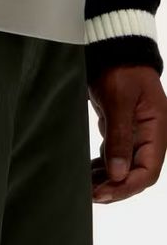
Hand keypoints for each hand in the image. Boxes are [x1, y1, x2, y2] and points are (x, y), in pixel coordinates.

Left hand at [88, 65, 166, 202]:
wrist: (114, 49)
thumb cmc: (120, 69)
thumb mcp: (119, 101)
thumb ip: (119, 136)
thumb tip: (118, 174)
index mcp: (156, 131)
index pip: (147, 171)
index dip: (127, 186)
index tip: (104, 193)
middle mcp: (149, 136)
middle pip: (136, 173)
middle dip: (116, 187)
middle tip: (92, 194)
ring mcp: (135, 133)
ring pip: (124, 166)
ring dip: (108, 179)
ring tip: (88, 188)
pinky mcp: (121, 128)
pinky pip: (115, 154)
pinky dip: (104, 166)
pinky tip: (90, 174)